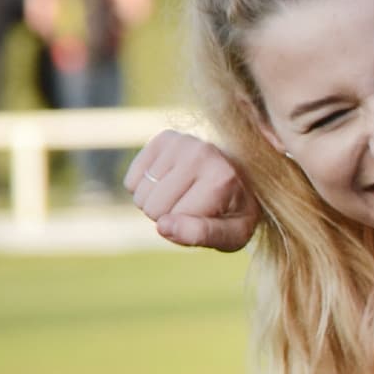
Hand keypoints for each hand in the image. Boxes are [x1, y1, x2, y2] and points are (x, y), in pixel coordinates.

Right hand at [125, 130, 261, 250]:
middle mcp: (201, 153)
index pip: (172, 220)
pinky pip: (131, 180)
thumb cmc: (234, 212)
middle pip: (152, 207)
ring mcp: (181, 141)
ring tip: (185, 193)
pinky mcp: (164, 139)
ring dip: (156, 201)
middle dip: (167, 215)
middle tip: (194, 205)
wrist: (241, 178)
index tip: (208, 216)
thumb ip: (201, 234)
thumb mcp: (231, 235)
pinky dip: (144, 188)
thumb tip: (162, 225)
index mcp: (221, 178)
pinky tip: (170, 182)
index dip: (184, 228)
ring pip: (140, 194)